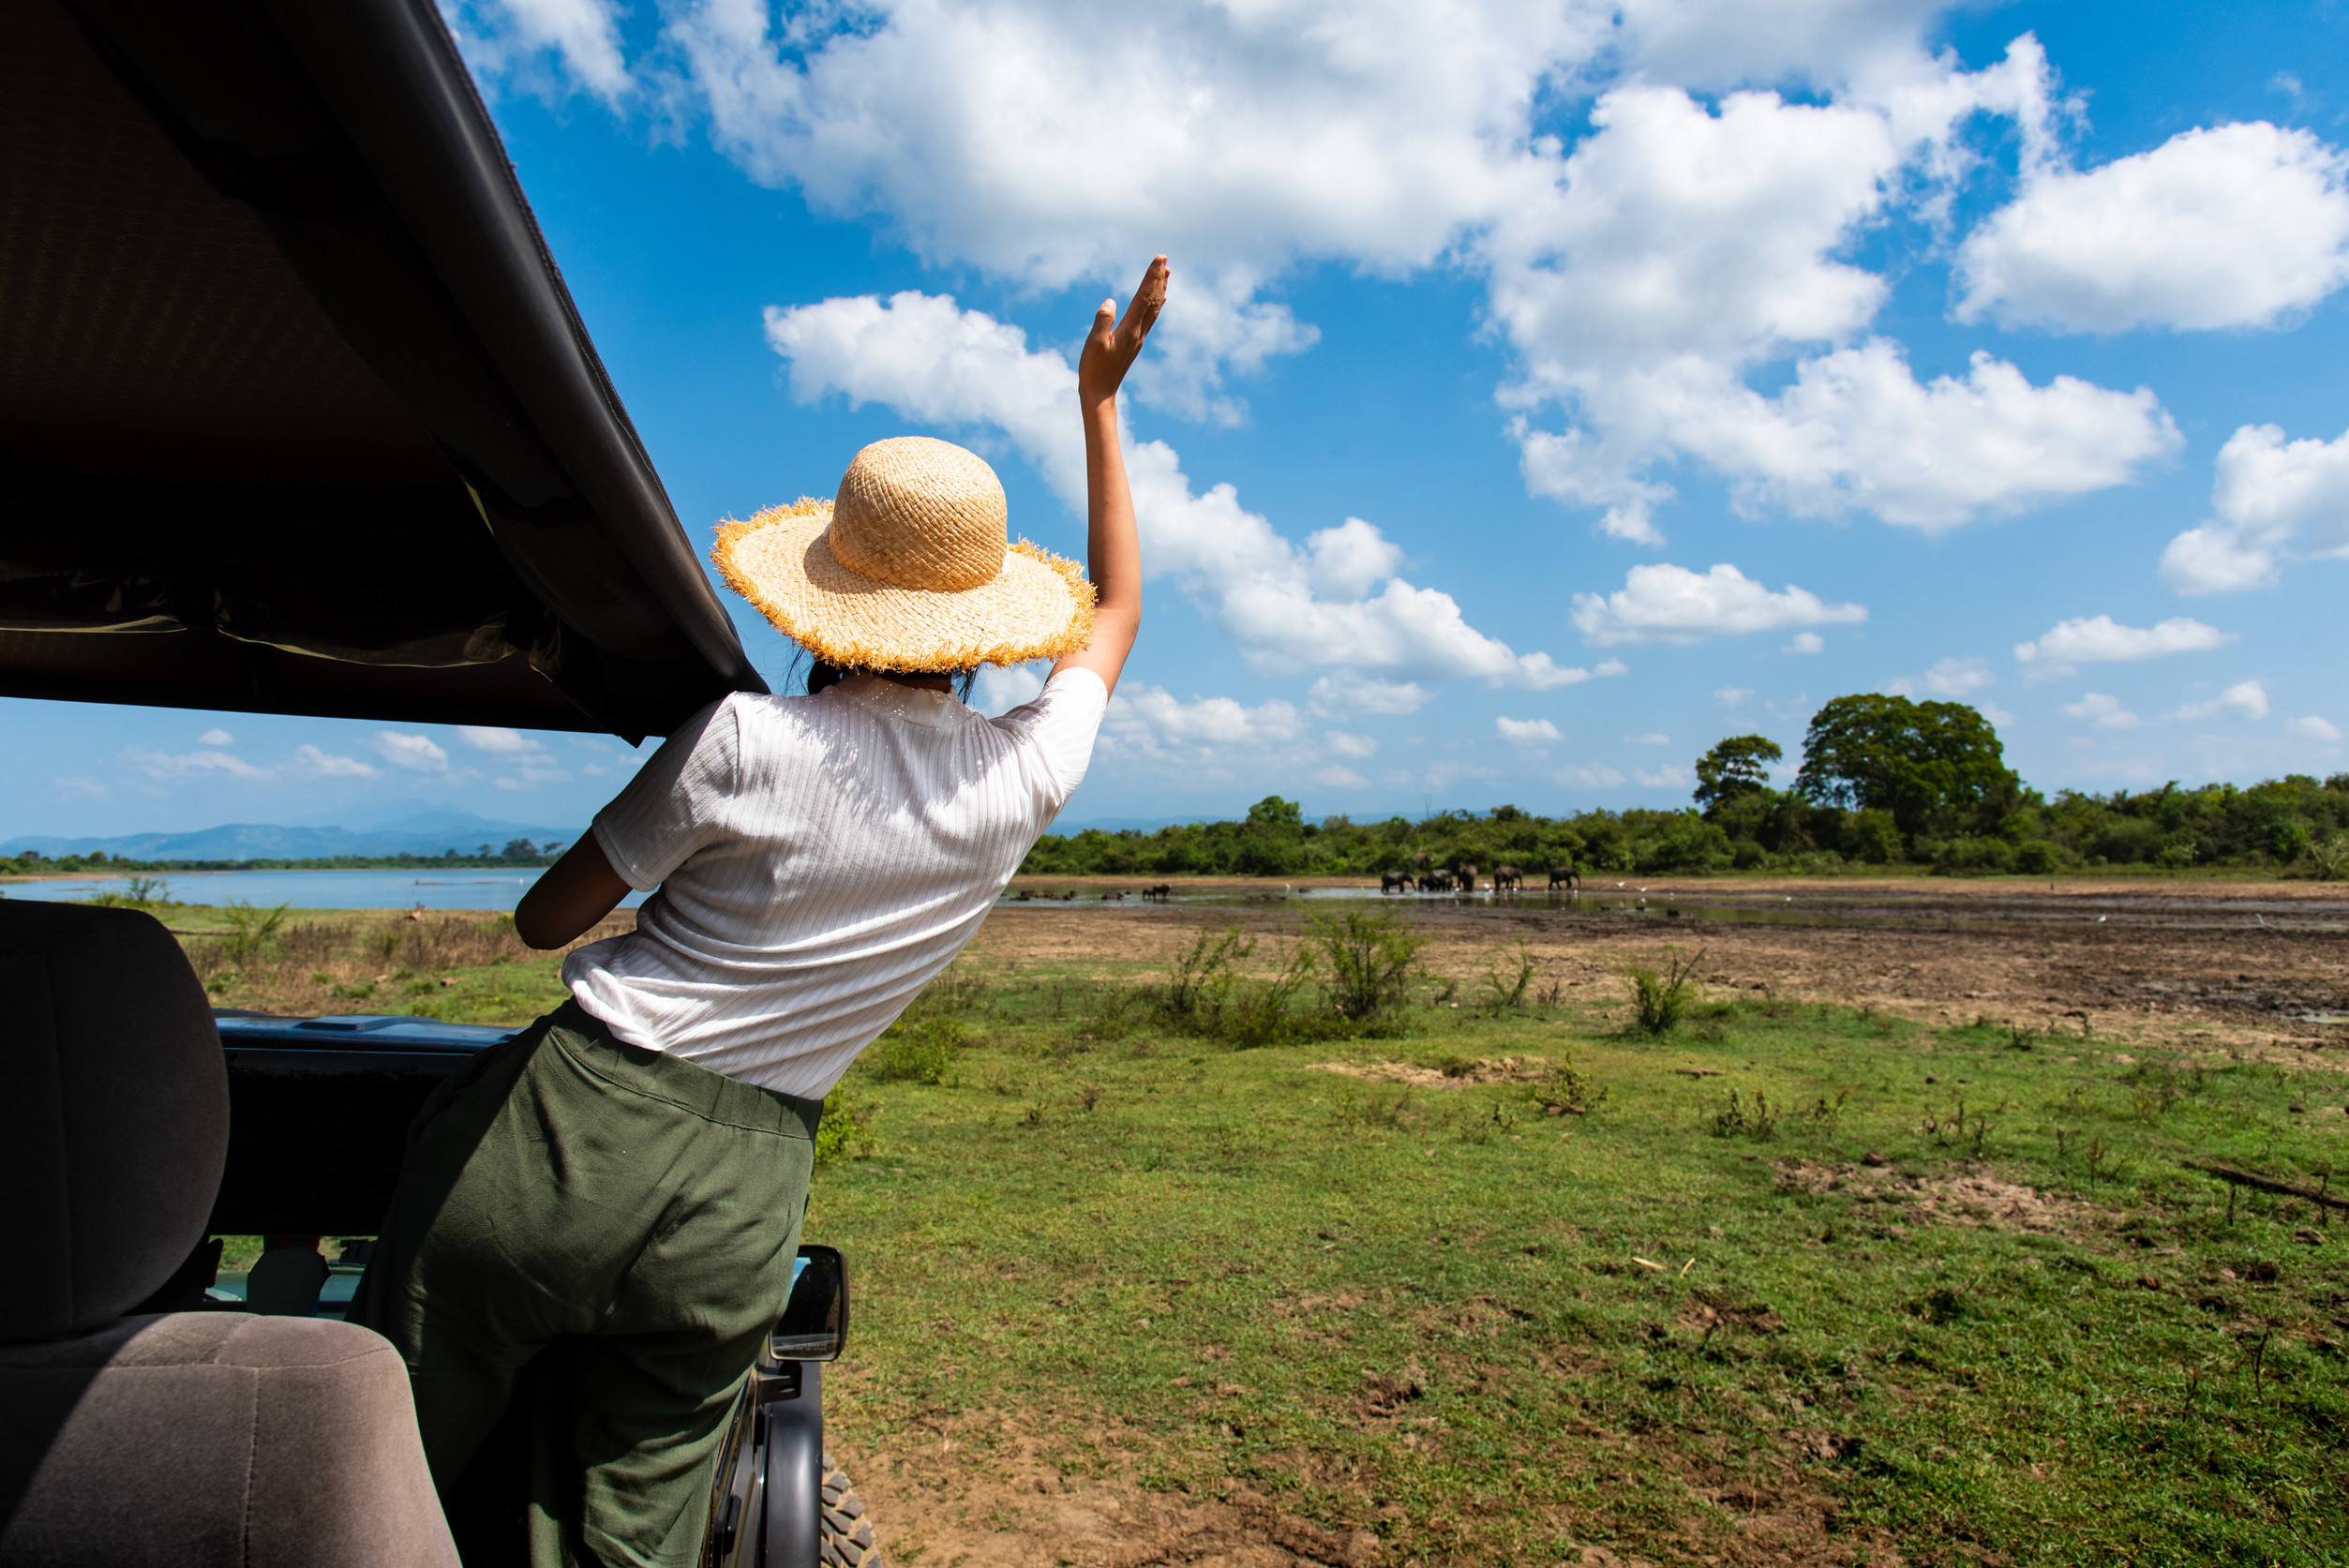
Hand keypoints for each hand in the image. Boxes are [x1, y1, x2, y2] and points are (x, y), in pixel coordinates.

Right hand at [1077, 255, 1168, 405]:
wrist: (1101, 393)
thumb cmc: (1094, 369)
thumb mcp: (1094, 343)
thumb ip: (1102, 321)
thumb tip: (1110, 302)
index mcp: (1130, 328)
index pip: (1144, 296)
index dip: (1152, 276)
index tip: (1160, 259)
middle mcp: (1139, 331)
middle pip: (1153, 299)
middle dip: (1159, 278)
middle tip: (1165, 260)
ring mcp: (1138, 337)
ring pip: (1154, 308)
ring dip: (1160, 289)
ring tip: (1167, 274)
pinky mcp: (1134, 342)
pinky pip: (1150, 318)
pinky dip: (1156, 304)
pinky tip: (1159, 301)